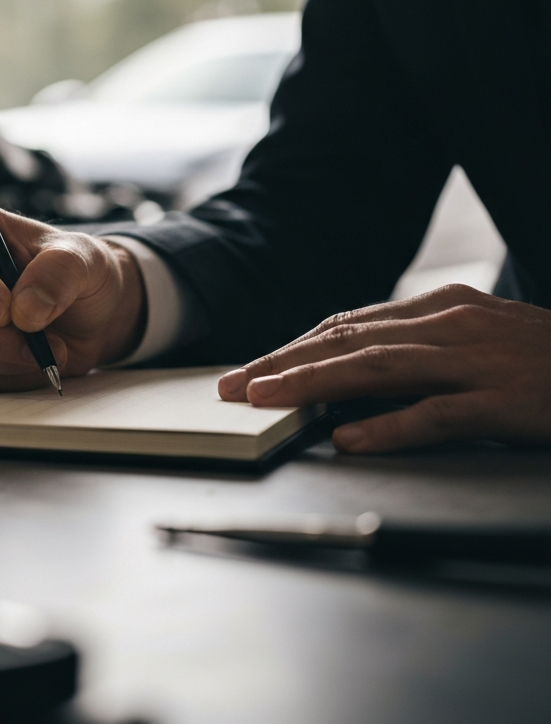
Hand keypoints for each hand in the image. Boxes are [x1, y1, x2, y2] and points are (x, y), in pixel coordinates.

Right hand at [0, 201, 145, 389]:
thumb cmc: (78, 271)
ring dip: (7, 357)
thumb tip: (24, 310)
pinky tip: (37, 358)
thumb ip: (58, 272)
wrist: (92, 313)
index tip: (4, 308)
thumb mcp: (84, 257)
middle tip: (37, 343)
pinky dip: (11, 374)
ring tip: (52, 347)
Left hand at [217, 284, 550, 452]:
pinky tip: (349, 439)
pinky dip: (389, 427)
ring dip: (313, 384)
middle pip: (346, 341)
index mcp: (437, 310)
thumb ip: (419, 351)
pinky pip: (438, 414)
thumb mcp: (475, 340)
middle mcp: (447, 326)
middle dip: (281, 362)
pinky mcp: (504, 401)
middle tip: (231, 385)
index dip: (292, 347)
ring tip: (265, 400)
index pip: (346, 325)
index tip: (250, 368)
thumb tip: (354, 378)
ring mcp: (475, 361)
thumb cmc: (543, 360)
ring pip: (376, 368)